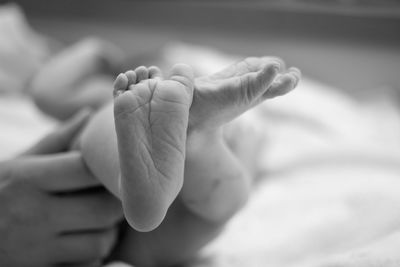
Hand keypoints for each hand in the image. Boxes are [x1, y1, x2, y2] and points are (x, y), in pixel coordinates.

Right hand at [0, 110, 123, 266]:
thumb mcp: (16, 164)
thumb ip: (54, 141)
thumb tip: (89, 115)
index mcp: (27, 180)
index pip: (86, 169)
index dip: (107, 169)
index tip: (113, 170)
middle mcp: (32, 214)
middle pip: (102, 209)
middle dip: (116, 204)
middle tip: (114, 198)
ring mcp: (35, 249)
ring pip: (99, 242)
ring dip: (108, 232)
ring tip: (101, 222)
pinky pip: (86, 266)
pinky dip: (93, 256)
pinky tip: (85, 242)